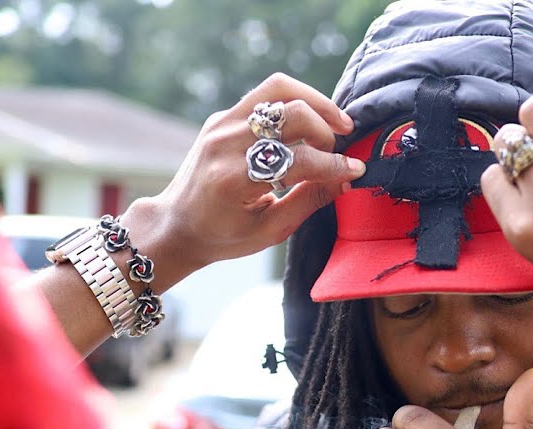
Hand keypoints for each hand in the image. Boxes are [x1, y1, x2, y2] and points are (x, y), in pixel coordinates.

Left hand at [129, 73, 366, 290]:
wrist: (176, 225)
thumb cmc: (223, 235)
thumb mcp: (269, 231)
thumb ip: (309, 201)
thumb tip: (346, 178)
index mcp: (233, 180)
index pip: (297, 159)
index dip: (333, 164)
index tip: (356, 169)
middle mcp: (224, 144)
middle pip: (292, 113)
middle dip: (326, 131)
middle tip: (338, 151)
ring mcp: (220, 124)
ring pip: (279, 89)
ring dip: (316, 102)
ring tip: (337, 124)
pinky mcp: (222, 117)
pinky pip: (266, 96)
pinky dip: (294, 105)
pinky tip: (309, 126)